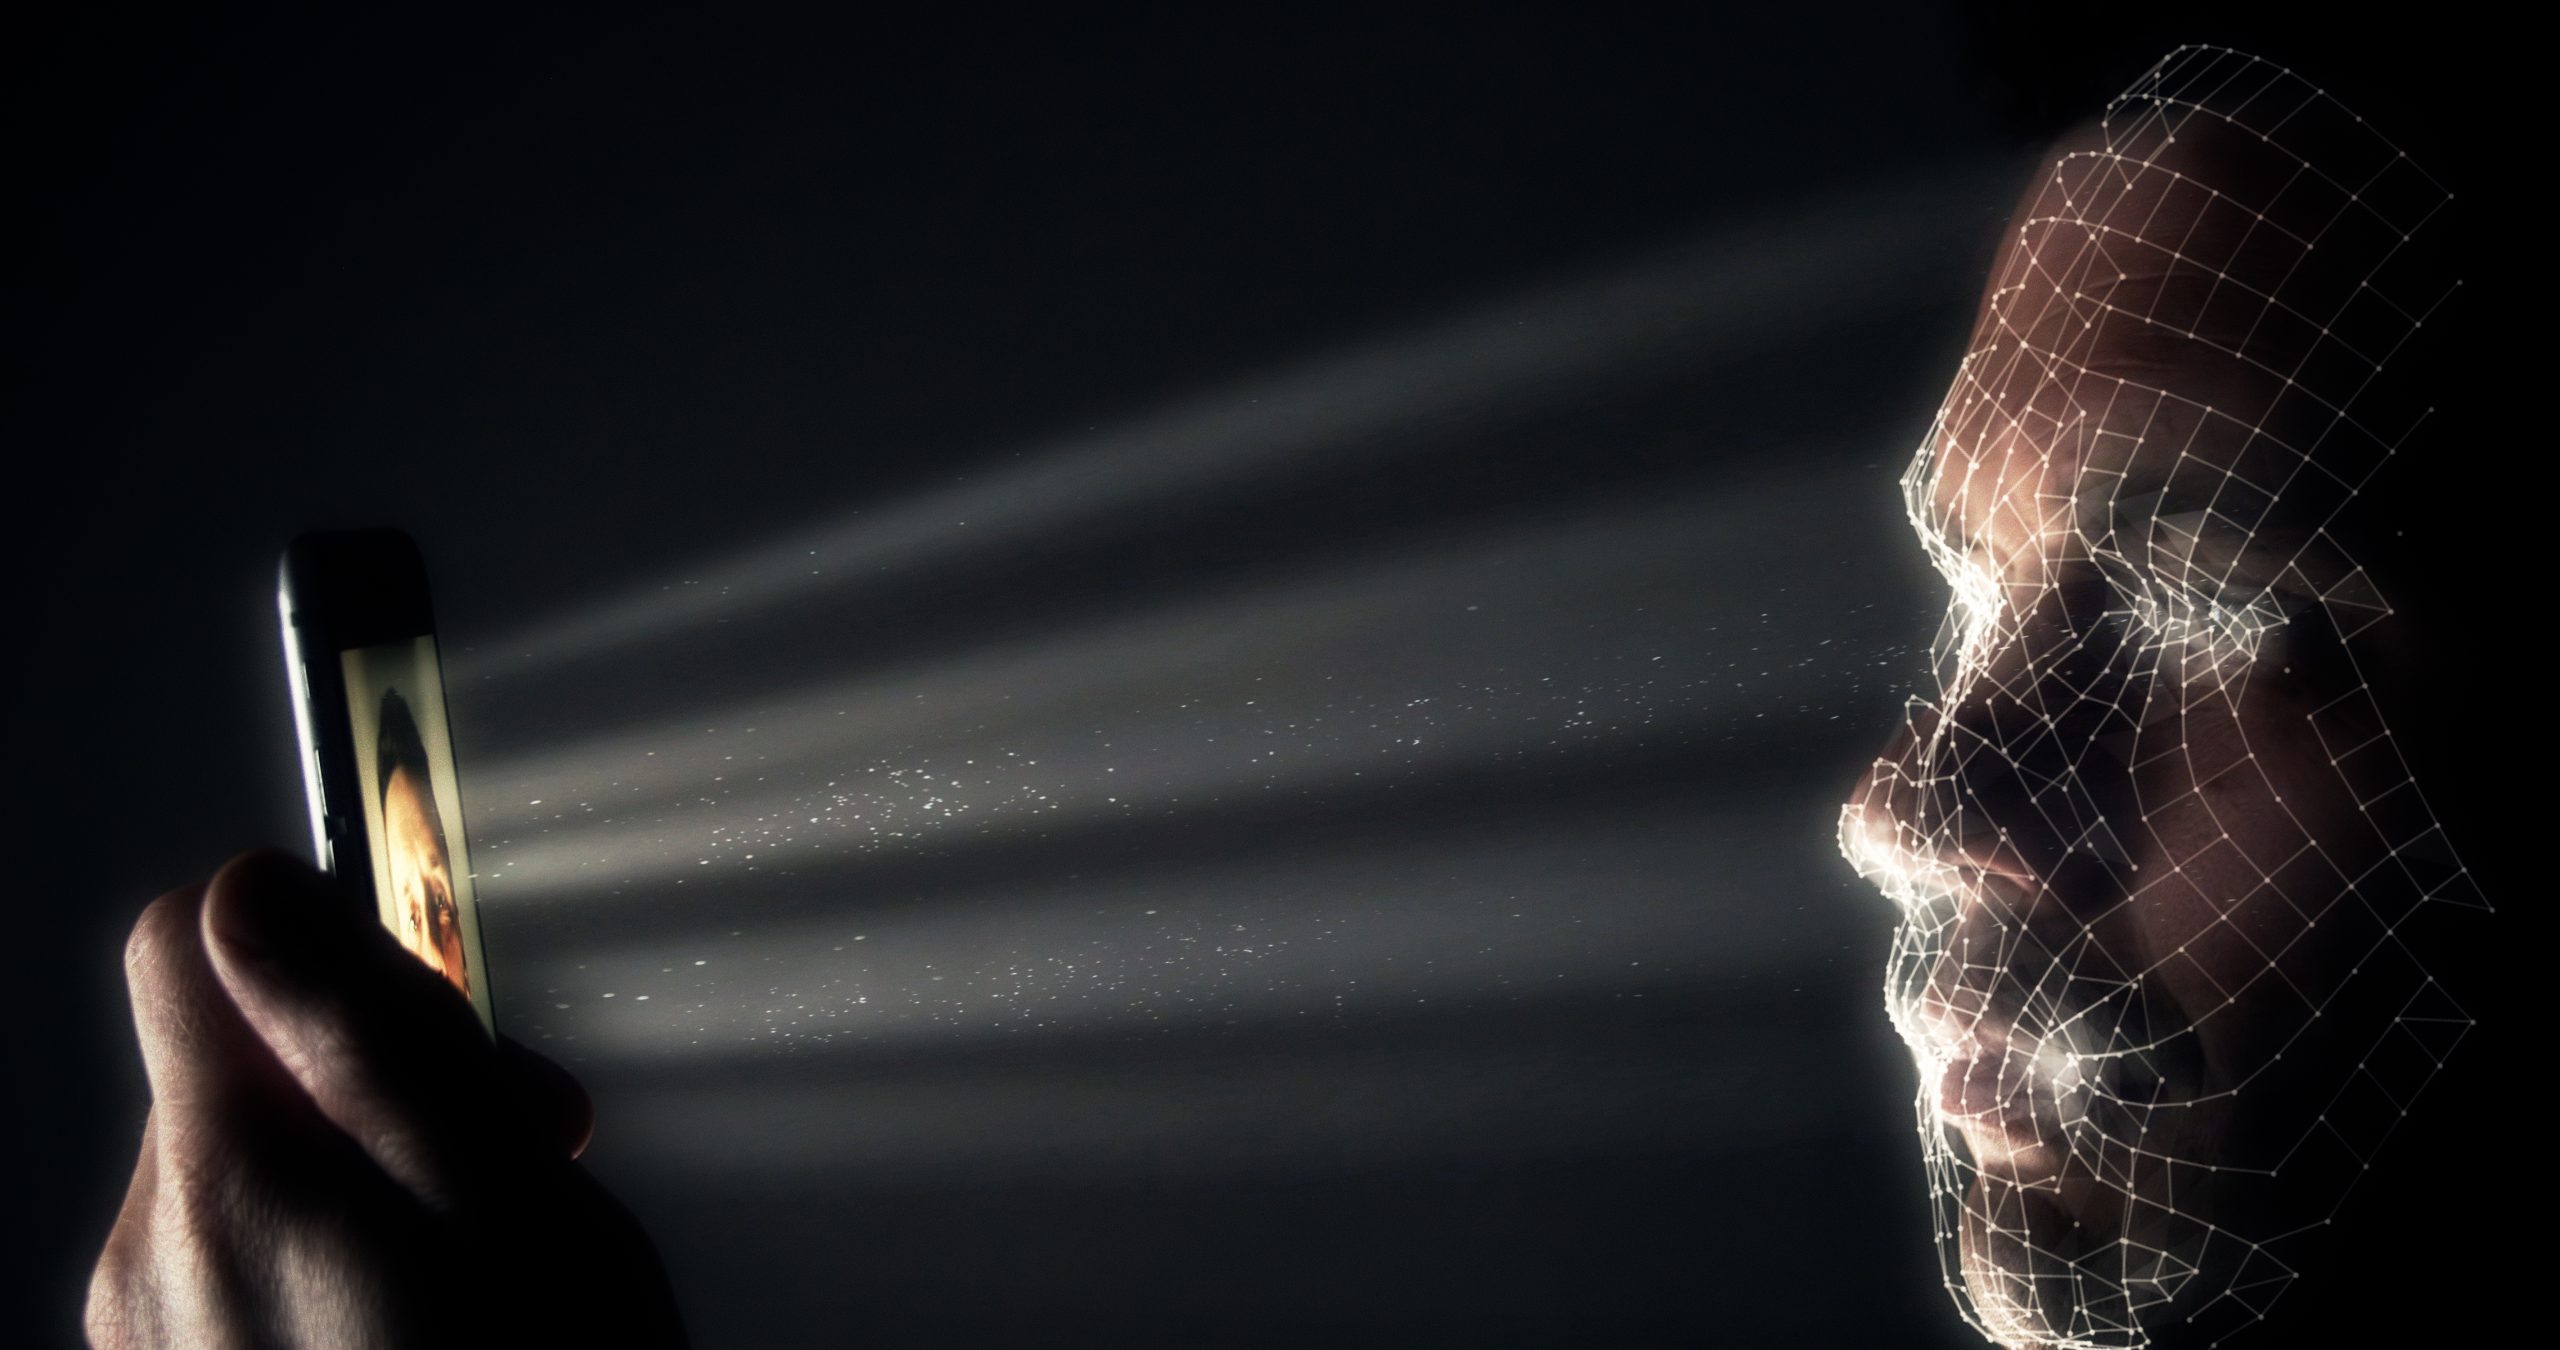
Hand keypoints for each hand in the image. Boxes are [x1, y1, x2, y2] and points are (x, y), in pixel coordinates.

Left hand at [86, 851, 687, 1347]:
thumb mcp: (506, 1202)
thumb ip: (368, 1038)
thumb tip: (252, 894)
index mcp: (231, 1177)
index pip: (192, 934)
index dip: (332, 942)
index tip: (431, 1018)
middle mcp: (150, 1249)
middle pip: (234, 1049)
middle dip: (380, 1071)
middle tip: (516, 1152)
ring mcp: (150, 1328)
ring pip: (248, 1151)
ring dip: (369, 1162)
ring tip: (483, 1249)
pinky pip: (241, 1248)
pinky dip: (337, 1246)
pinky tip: (429, 1310)